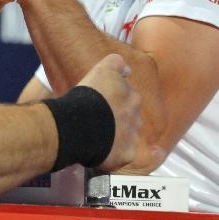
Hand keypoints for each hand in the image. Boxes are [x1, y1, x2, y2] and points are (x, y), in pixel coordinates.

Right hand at [76, 54, 141, 170]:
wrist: (81, 124)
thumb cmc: (89, 96)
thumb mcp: (102, 70)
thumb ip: (116, 64)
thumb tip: (127, 69)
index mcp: (132, 97)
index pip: (127, 97)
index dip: (113, 100)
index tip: (101, 103)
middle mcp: (136, 116)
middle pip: (129, 118)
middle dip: (118, 119)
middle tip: (98, 120)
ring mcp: (133, 136)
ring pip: (127, 138)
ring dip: (116, 137)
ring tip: (97, 137)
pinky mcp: (127, 155)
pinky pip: (122, 156)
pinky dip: (112, 154)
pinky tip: (98, 150)